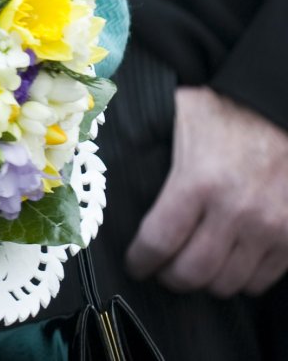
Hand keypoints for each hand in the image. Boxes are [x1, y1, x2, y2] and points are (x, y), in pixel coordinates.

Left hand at [126, 85, 287, 296]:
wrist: (279, 106)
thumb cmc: (226, 108)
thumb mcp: (181, 115)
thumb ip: (151, 138)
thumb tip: (118, 148)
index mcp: (198, 180)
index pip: (159, 240)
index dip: (141, 260)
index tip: (135, 264)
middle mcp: (235, 210)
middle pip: (192, 272)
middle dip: (169, 277)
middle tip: (161, 270)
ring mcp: (268, 228)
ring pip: (226, 284)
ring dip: (204, 282)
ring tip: (193, 267)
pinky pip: (260, 282)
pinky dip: (240, 281)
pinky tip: (227, 264)